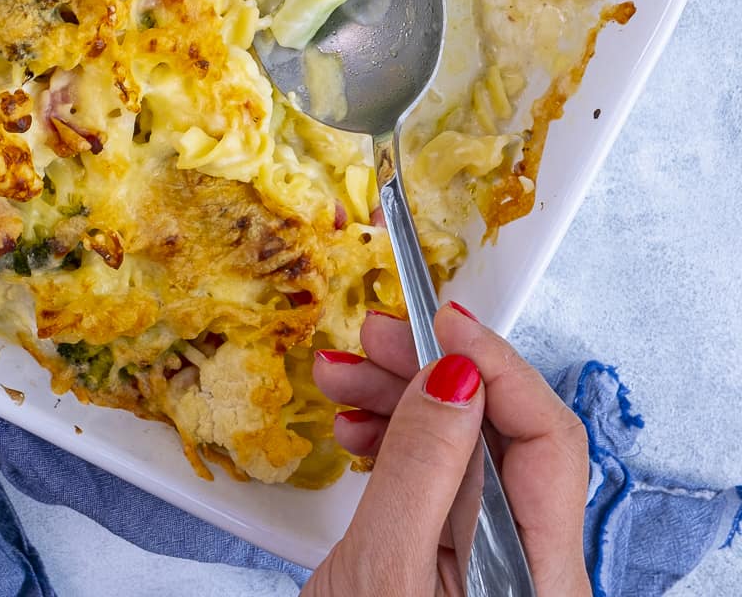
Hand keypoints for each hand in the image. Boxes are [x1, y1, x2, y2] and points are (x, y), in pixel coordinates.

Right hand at [304, 304, 590, 596]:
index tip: (438, 319)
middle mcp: (537, 574)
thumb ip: (422, 468)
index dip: (493, 363)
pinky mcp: (467, 576)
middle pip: (507, 438)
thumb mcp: (382, 570)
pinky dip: (402, 449)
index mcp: (539, 577)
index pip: (547, 434)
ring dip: (406, 404)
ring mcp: (502, 577)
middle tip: (374, 338)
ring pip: (471, 457)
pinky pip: (448, 491)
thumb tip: (452, 375)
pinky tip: (361, 432)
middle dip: (436, 374)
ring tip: (345, 380)